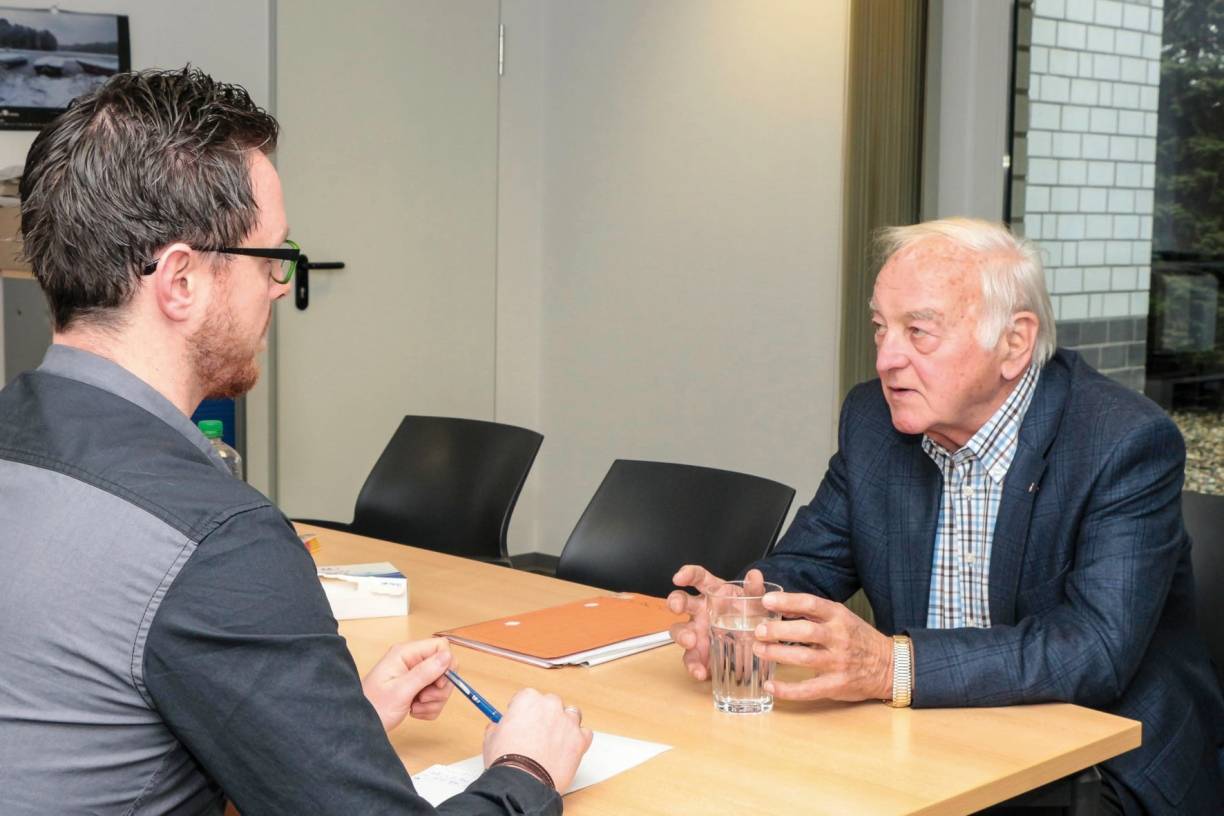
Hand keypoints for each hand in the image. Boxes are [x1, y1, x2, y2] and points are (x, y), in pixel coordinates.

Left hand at [361, 638, 454, 731]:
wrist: (360, 727)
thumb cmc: (374, 707)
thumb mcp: (401, 691)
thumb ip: (425, 673)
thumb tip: (447, 656)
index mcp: (406, 654)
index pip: (440, 646)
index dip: (446, 664)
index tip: (438, 683)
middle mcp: (411, 661)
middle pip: (444, 667)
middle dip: (439, 688)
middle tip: (422, 699)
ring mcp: (414, 676)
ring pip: (441, 685)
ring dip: (433, 701)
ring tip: (414, 707)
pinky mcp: (416, 690)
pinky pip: (435, 697)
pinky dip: (428, 708)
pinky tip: (414, 711)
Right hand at [482, 688, 593, 791]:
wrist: (522, 783)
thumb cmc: (507, 761)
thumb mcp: (491, 739)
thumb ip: (497, 727)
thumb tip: (498, 727)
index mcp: (527, 700)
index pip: (527, 697)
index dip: (523, 711)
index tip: (521, 721)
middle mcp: (550, 706)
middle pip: (551, 703)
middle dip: (545, 716)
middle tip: (537, 733)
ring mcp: (567, 722)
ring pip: (571, 714)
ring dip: (565, 723)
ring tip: (555, 740)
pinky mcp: (579, 740)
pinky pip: (584, 733)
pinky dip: (578, 739)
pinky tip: (568, 749)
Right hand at [667, 566, 766, 680]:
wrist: (753, 639)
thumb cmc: (748, 613)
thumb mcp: (754, 602)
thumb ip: (754, 590)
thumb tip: (755, 575)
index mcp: (713, 592)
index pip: (698, 577)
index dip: (687, 574)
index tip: (679, 577)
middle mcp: (699, 610)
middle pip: (680, 601)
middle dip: (675, 602)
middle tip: (677, 608)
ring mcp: (696, 631)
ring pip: (678, 630)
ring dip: (681, 634)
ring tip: (691, 641)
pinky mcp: (698, 653)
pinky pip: (690, 659)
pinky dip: (693, 666)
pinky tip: (700, 672)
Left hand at [753, 592, 893, 701]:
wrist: (890, 666)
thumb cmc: (858, 638)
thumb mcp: (841, 618)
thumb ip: (813, 613)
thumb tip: (780, 607)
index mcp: (839, 617)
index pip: (811, 604)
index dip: (787, 601)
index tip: (766, 601)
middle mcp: (839, 638)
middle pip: (805, 631)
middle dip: (778, 630)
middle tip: (758, 631)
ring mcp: (838, 663)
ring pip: (804, 658)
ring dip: (777, 654)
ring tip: (759, 651)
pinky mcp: (836, 685)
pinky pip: (808, 689)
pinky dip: (787, 689)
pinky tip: (770, 686)